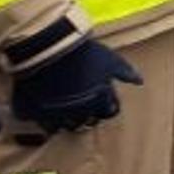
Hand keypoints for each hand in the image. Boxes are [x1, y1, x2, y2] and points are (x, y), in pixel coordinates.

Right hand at [11, 39, 142, 133]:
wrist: (47, 46)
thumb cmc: (83, 52)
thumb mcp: (110, 59)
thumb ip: (125, 72)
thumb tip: (139, 81)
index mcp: (99, 101)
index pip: (107, 112)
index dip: (105, 106)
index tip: (101, 101)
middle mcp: (79, 112)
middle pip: (86, 122)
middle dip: (87, 115)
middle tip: (82, 105)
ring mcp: (56, 114)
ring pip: (64, 126)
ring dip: (66, 120)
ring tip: (63, 109)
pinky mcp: (34, 113)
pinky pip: (42, 124)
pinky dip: (44, 120)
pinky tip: (44, 111)